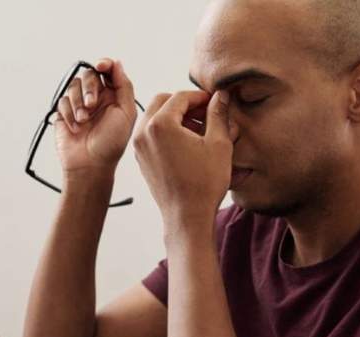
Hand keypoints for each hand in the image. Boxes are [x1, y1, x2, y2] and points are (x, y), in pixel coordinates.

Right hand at [53, 59, 137, 176]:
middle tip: (91, 105)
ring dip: (78, 102)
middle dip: (89, 87)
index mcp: (113, 96)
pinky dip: (69, 113)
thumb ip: (124, 86)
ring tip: (83, 120)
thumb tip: (117, 63)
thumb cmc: (111, 143)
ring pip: (73, 86)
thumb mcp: (126, 113)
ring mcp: (79, 105)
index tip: (101, 66)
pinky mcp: (64, 114)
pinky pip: (62, 101)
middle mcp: (96, 98)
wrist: (90, 165)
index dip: (104, 64)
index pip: (107, 71)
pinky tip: (75, 127)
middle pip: (89, 74)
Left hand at [132, 90, 234, 228]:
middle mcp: (143, 133)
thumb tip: (220, 96)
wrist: (187, 217)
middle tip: (205, 112)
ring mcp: (139, 147)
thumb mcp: (218, 144)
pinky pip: (151, 134)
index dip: (200, 97)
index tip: (214, 102)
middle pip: (162, 101)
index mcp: (160, 124)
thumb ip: (218, 114)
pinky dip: (166, 131)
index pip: (180, 97)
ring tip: (199, 128)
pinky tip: (187, 142)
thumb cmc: (204, 183)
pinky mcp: (141, 159)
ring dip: (175, 116)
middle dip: (184, 103)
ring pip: (154, 117)